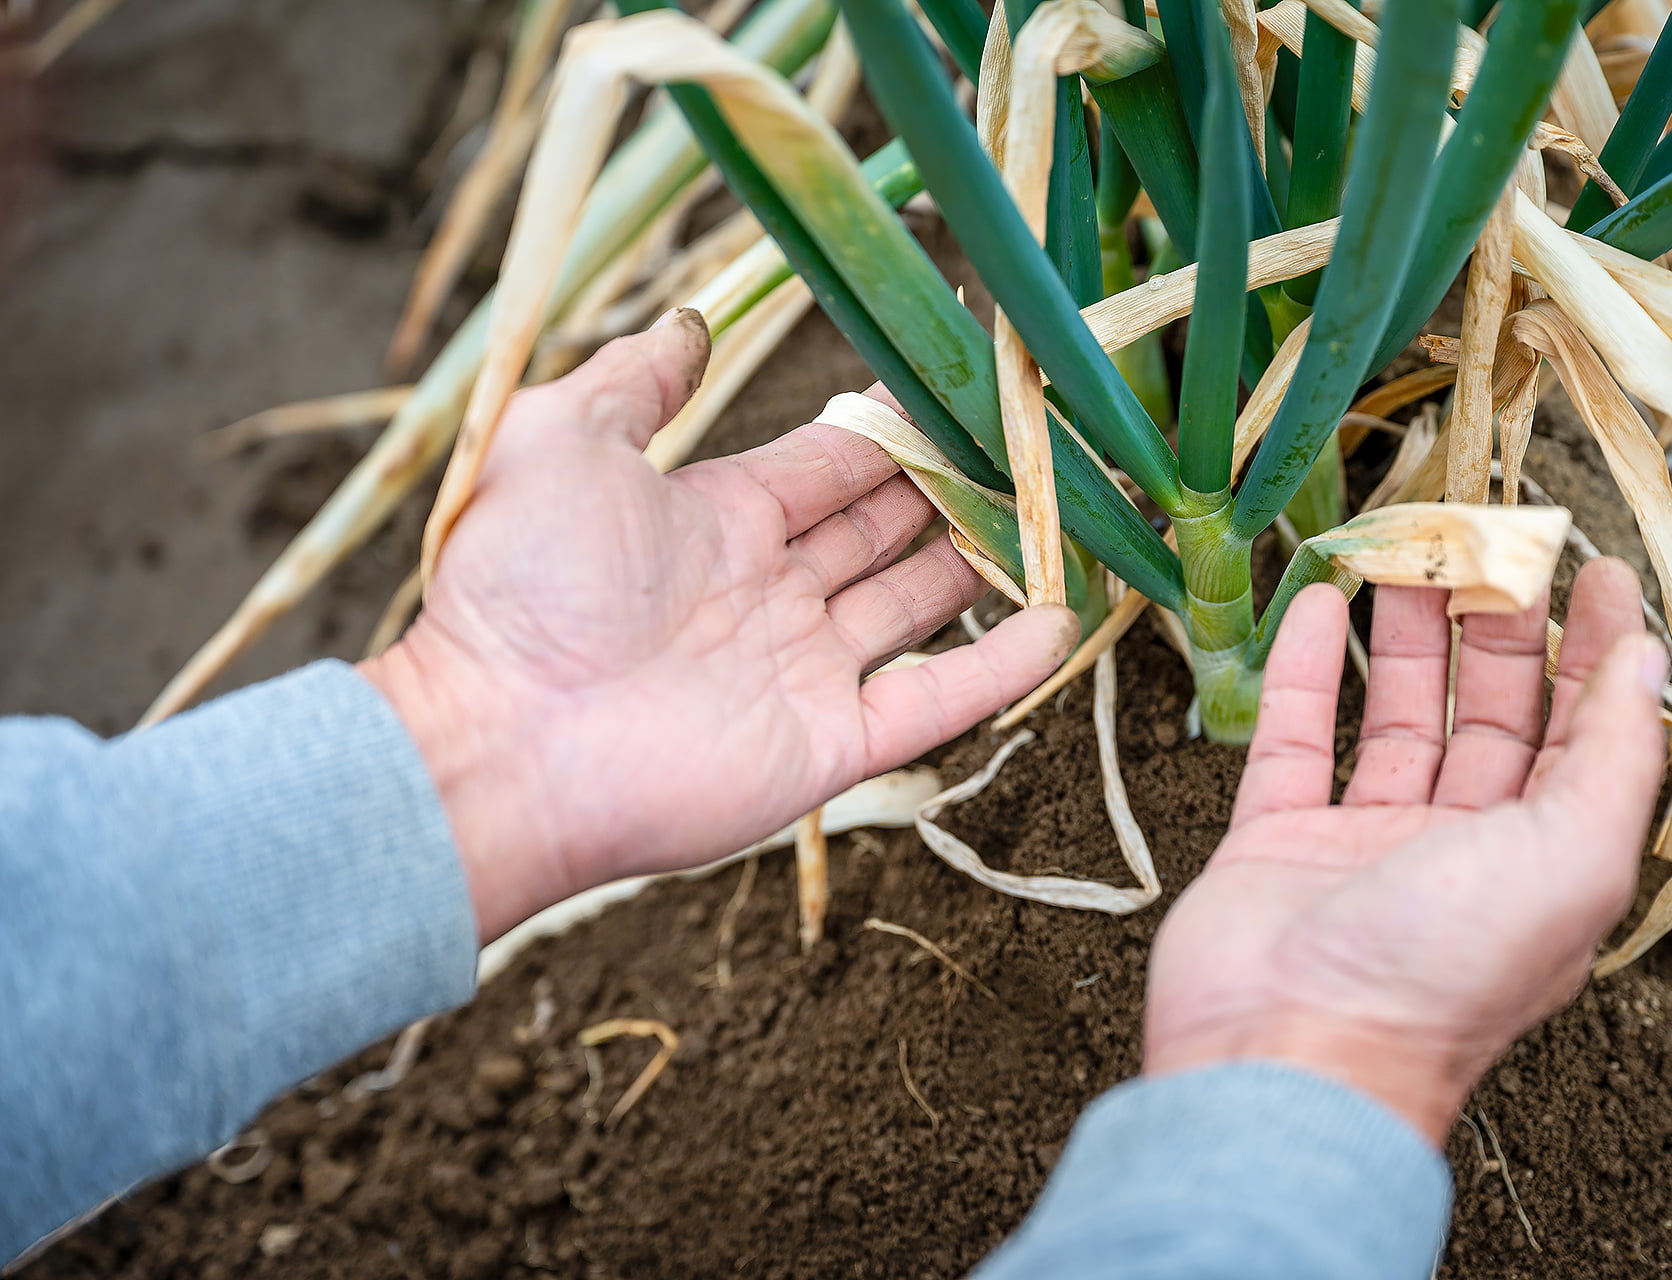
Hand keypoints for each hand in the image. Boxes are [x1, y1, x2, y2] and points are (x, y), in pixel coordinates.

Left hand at [361, 312, 1077, 941]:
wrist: (501, 743)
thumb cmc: (523, 588)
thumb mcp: (562, 443)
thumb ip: (634, 380)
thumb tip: (691, 323)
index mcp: (717, 520)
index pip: (830, 464)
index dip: (891, 428)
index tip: (959, 387)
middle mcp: (769, 592)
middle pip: (882, 529)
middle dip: (947, 487)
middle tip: (1024, 445)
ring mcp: (803, 671)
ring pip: (916, 606)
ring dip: (980, 564)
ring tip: (1054, 517)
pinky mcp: (828, 745)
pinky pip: (933, 701)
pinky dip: (998, 667)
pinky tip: (1060, 623)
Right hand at [1142, 559, 1668, 1144]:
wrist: (1289, 1054)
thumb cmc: (1442, 970)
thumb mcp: (1569, 859)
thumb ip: (1610, 755)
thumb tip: (1643, 660)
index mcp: (1542, 864)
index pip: (1579, 737)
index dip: (1592, 653)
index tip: (1591, 571)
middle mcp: (1459, 852)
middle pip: (1486, 716)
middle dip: (1494, 628)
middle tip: (1487, 541)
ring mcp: (1362, 846)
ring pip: (1392, 720)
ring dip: (1403, 638)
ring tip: (1403, 554)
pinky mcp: (1274, 841)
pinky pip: (1295, 741)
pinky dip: (1307, 672)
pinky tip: (1322, 607)